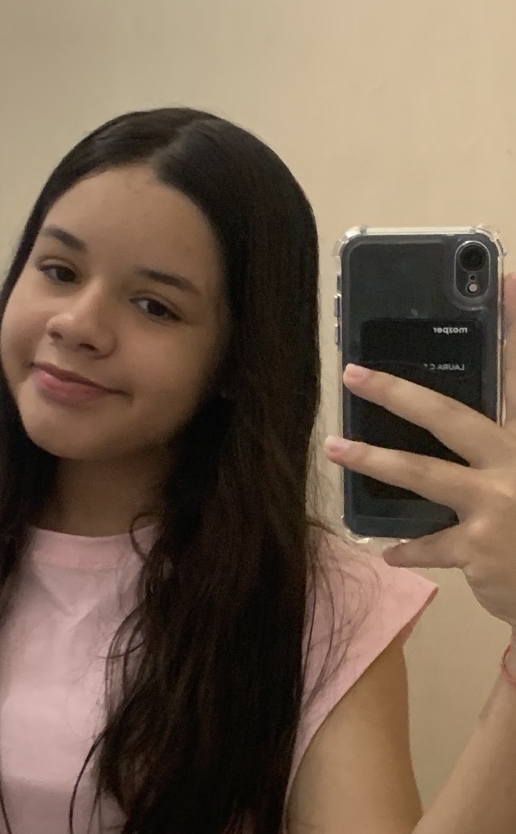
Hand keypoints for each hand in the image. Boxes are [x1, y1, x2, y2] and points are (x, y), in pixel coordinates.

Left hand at [324, 273, 515, 629]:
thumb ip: (497, 448)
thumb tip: (456, 428)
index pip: (515, 377)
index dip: (514, 327)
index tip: (504, 280)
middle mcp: (514, 462)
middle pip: (450, 416)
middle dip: (398, 393)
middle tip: (353, 373)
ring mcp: (498, 504)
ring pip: (424, 474)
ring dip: (374, 460)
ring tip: (336, 449)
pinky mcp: (480, 548)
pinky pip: (429, 544)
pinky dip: (408, 549)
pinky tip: (389, 553)